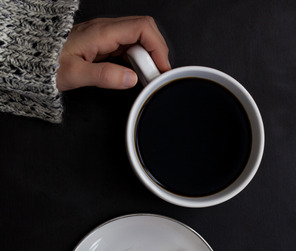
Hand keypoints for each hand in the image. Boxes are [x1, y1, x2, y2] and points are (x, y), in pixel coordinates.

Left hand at [56, 16, 170, 90]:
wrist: (33, 60)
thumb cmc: (48, 65)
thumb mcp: (76, 74)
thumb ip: (105, 76)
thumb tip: (131, 78)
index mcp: (101, 32)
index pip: (142, 28)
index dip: (158, 46)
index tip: (162, 67)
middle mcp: (106, 29)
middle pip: (144, 31)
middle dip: (156, 52)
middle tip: (155, 76)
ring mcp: (105, 36)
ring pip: (138, 39)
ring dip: (147, 57)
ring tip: (146, 78)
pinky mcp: (104, 44)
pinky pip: (128, 47)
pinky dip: (137, 60)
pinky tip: (135, 74)